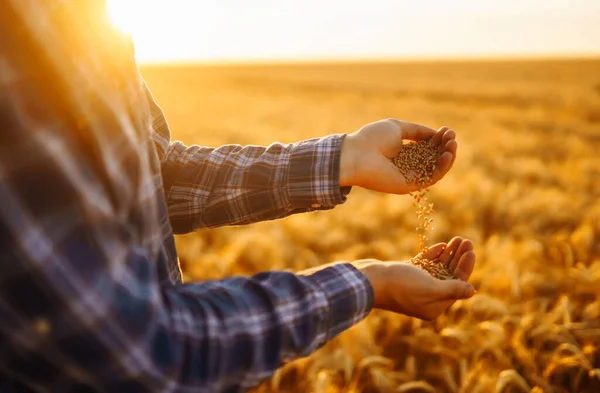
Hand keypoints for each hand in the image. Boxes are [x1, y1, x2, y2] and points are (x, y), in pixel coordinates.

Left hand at [339, 119, 456, 193]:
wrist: (357, 155)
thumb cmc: (372, 138)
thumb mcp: (397, 127)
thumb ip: (417, 131)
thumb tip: (435, 134)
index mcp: (401, 151)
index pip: (426, 146)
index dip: (438, 138)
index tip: (447, 130)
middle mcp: (406, 164)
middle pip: (433, 157)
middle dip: (444, 146)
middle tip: (452, 136)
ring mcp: (408, 175)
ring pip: (435, 168)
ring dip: (447, 156)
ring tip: (453, 144)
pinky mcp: (410, 185)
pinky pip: (431, 178)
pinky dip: (442, 167)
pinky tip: (447, 155)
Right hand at [354, 237, 475, 320]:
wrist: (369, 280)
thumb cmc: (400, 285)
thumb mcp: (431, 288)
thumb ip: (452, 289)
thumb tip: (471, 291)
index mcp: (434, 307)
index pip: (457, 286)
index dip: (465, 268)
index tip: (471, 251)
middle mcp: (426, 299)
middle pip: (449, 276)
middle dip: (458, 258)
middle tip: (467, 241)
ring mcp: (414, 287)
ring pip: (437, 269)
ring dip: (448, 254)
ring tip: (458, 239)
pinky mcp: (404, 276)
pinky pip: (423, 266)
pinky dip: (433, 256)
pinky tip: (441, 245)